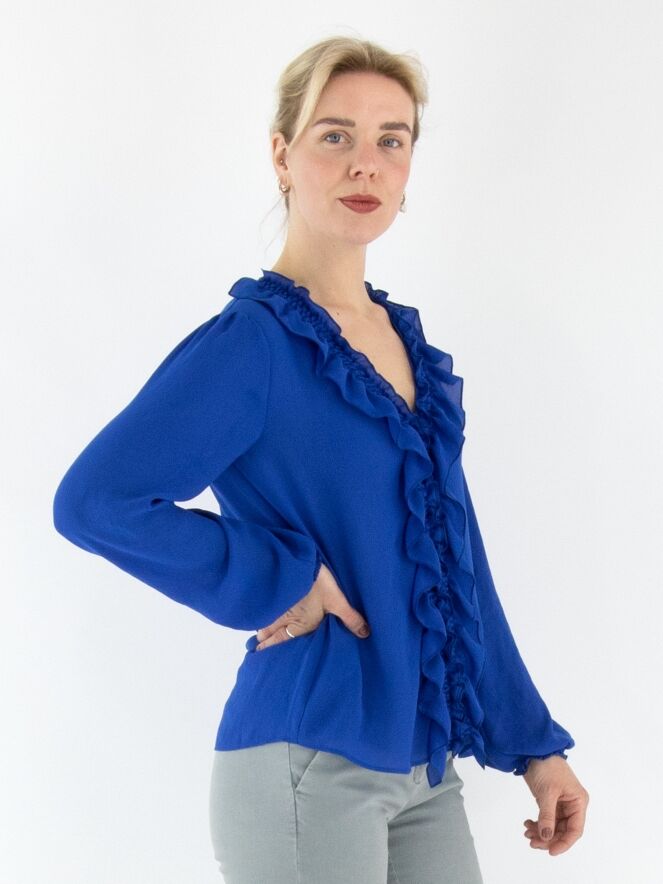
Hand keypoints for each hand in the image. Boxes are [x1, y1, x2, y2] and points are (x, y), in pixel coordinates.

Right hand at [254, 563, 370, 649]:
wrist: (299, 561)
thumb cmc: (319, 584)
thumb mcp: (337, 601)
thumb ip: (350, 618)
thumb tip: (365, 634)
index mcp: (299, 625)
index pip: (279, 642)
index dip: (269, 649)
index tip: (262, 656)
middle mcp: (283, 619)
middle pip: (267, 635)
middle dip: (264, 642)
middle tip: (260, 650)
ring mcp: (274, 607)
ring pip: (262, 623)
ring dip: (261, 629)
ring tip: (260, 635)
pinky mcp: (271, 595)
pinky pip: (261, 611)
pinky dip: (259, 615)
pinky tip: (260, 614)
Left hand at [522, 755, 588, 854]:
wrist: (534, 749)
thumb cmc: (547, 767)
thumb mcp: (547, 792)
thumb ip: (547, 815)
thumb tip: (546, 836)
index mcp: (578, 802)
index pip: (575, 830)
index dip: (564, 842)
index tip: (551, 851)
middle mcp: (572, 804)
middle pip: (563, 830)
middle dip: (548, 838)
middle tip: (532, 842)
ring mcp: (560, 803)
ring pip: (553, 826)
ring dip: (541, 832)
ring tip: (527, 833)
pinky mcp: (549, 801)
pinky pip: (546, 819)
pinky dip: (537, 823)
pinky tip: (527, 824)